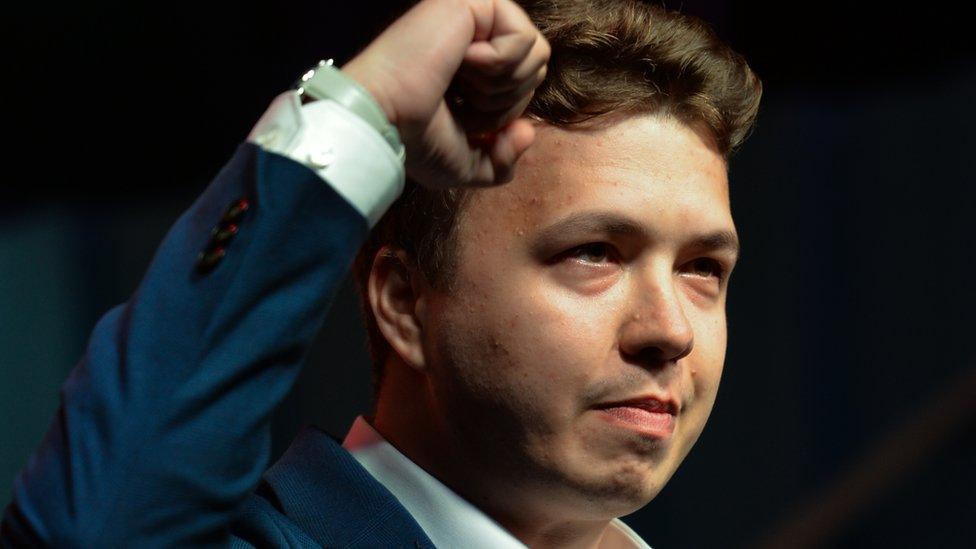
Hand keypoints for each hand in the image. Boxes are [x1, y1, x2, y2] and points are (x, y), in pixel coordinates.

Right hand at [340, 0, 549, 188]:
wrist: (385, 120)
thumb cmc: (415, 142)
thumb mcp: (466, 166)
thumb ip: (503, 160)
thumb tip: (527, 132)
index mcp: (472, 67)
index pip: (526, 86)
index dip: (504, 115)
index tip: (463, 119)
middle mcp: (475, 36)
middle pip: (537, 69)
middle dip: (505, 102)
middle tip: (461, 103)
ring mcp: (474, 16)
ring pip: (536, 54)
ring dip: (501, 87)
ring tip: (459, 83)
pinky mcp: (472, 2)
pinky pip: (523, 39)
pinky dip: (498, 64)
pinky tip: (460, 62)